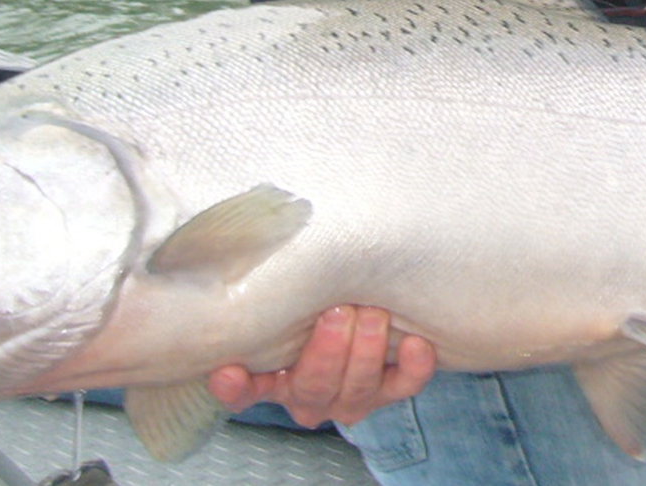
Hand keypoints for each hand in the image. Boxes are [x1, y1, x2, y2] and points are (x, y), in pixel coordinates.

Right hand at [206, 305, 436, 426]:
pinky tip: (416, 343)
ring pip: (358, 391)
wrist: (361, 299)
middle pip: (312, 388)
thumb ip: (269, 285)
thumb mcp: (285, 293)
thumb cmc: (312, 296)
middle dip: (326, 353)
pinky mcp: (392, 388)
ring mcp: (351, 396)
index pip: (245, 392)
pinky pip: (405, 385)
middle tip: (336, 313)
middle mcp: (308, 394)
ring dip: (366, 353)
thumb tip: (241, 249)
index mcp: (272, 377)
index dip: (237, 388)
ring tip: (372, 315)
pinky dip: (413, 368)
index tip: (229, 371)